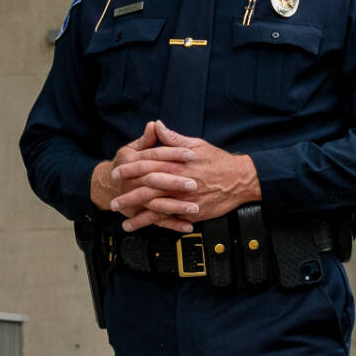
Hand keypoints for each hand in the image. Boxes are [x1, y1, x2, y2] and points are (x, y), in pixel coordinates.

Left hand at [106, 119, 260, 232]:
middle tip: (114, 202)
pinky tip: (148, 229)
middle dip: (129, 197)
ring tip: (124, 222)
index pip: (147, 165)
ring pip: (157, 209)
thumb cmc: (219, 161)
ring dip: (139, 217)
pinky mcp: (193, 212)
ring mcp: (185, 199)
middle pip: (148, 190)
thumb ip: (173, 138)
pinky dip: (158, 225)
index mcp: (177, 164)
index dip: (129, 169)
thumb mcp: (196, 144)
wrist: (241, 180)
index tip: (116, 172)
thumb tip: (156, 125)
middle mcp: (179, 182)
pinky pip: (172, 220)